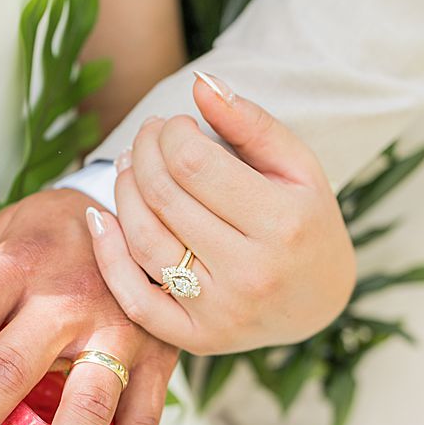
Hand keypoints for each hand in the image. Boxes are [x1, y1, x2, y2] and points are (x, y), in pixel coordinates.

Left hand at [87, 72, 356, 354]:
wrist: (322, 298)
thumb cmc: (307, 220)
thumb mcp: (298, 167)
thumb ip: (251, 124)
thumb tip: (200, 84)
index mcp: (283, 224)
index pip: (194, 164)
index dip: (171, 134)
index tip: (177, 126)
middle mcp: (253, 273)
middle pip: (164, 199)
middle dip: (145, 154)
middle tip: (148, 138)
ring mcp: (224, 311)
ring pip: (144, 242)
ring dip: (124, 194)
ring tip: (132, 169)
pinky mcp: (201, 339)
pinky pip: (136, 301)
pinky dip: (108, 259)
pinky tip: (101, 220)